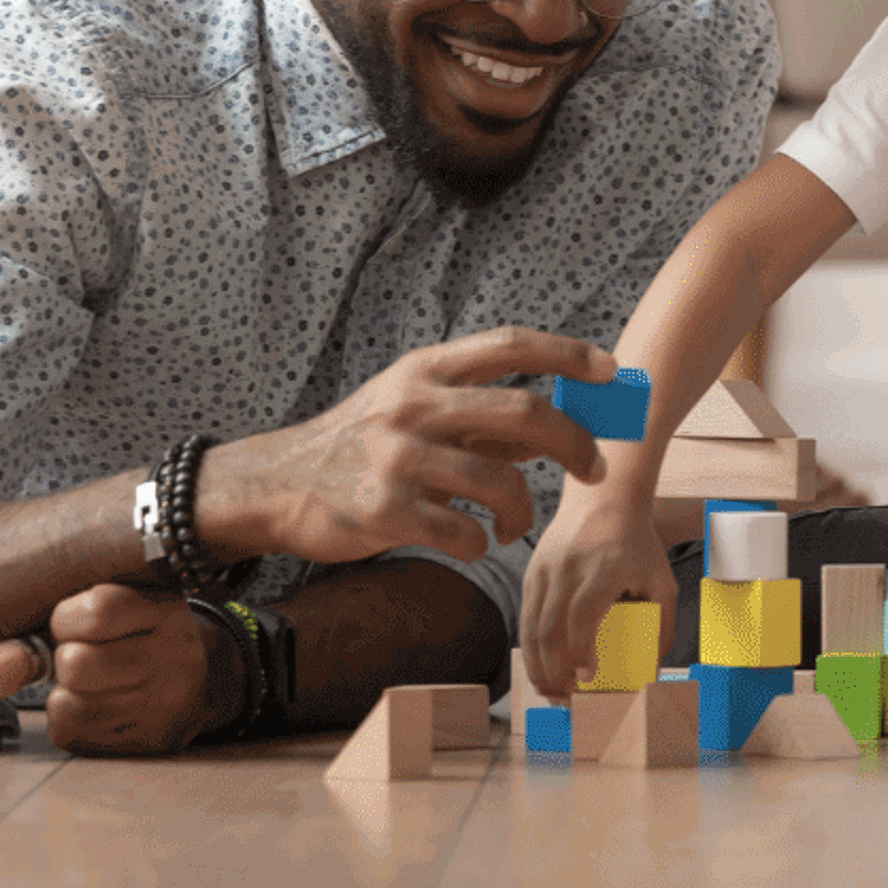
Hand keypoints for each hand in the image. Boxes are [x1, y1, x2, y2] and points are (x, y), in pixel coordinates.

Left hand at [0, 584, 227, 754]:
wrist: (201, 678)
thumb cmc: (131, 637)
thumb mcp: (98, 616)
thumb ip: (27, 642)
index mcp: (167, 608)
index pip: (96, 609)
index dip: (68, 619)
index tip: (80, 621)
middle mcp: (177, 654)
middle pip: (77, 663)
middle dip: (67, 660)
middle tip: (90, 654)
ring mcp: (170, 702)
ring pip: (69, 704)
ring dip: (65, 695)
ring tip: (94, 682)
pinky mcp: (154, 739)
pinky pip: (75, 735)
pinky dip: (70, 721)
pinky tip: (97, 706)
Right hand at [204, 328, 611, 567]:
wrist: (276, 484)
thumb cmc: (362, 444)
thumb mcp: (413, 408)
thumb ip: (479, 415)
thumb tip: (557, 425)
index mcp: (425, 371)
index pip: (510, 344)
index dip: (567, 353)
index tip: (611, 370)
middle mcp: (414, 405)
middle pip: (523, 412)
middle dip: (575, 443)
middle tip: (593, 469)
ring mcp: (398, 457)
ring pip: (500, 482)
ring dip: (523, 512)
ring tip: (514, 525)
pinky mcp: (384, 510)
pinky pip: (463, 532)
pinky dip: (480, 543)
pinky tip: (472, 542)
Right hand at [519, 489, 677, 699]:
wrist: (604, 499)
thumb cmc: (637, 543)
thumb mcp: (662, 580)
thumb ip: (663, 625)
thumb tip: (652, 672)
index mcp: (604, 567)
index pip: (582, 615)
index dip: (580, 652)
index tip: (586, 679)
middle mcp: (569, 567)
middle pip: (550, 628)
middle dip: (554, 671)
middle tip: (566, 700)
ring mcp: (545, 568)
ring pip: (530, 626)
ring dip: (537, 665)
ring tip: (551, 691)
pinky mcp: (532, 571)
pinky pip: (525, 615)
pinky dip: (530, 646)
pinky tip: (541, 667)